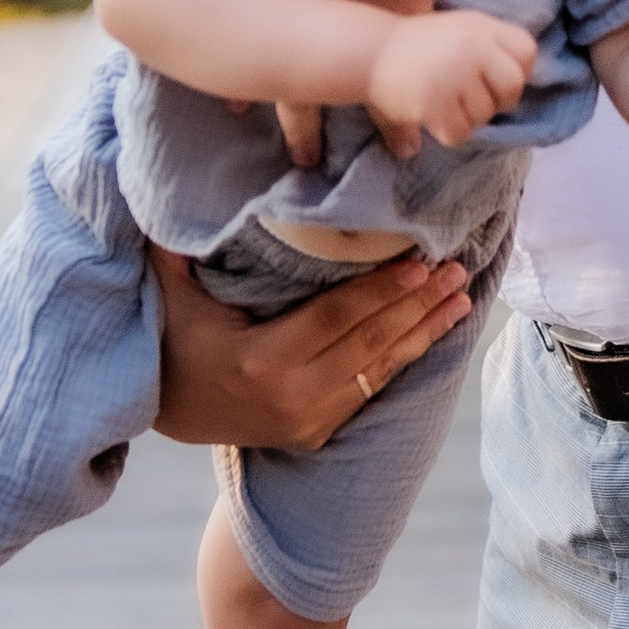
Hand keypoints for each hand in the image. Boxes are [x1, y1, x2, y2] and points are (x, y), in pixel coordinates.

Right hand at [150, 248, 473, 448]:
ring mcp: (310, 420)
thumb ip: (176, 251)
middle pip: (369, 342)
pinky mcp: (318, 432)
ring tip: (461, 299)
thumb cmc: (172, 344)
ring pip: (379, 370)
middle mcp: (294, 396)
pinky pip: (370, 390)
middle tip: (458, 270)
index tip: (420, 262)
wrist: (167, 415)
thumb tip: (178, 196)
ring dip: (424, 332)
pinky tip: (430, 333)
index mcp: (263, 360)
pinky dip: (403, 359)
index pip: (336, 318)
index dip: (381, 290)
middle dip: (418, 305)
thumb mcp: (170, 299)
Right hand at [365, 8, 537, 155]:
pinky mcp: (436, 102)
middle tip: (472, 100)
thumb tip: (519, 83)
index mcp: (480, 26)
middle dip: (498, 100)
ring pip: (485, 114)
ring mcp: (455, 74)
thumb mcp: (456, 30)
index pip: (527, 51)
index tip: (495, 78)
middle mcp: (473, 46)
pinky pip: (461, 132)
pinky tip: (431, 119)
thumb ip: (489, 48)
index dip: (517, 70)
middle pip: (513, 85)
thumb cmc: (413, 44)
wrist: (366, 52)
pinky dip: (448, 133)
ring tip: (443, 105)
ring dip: (468, 118)